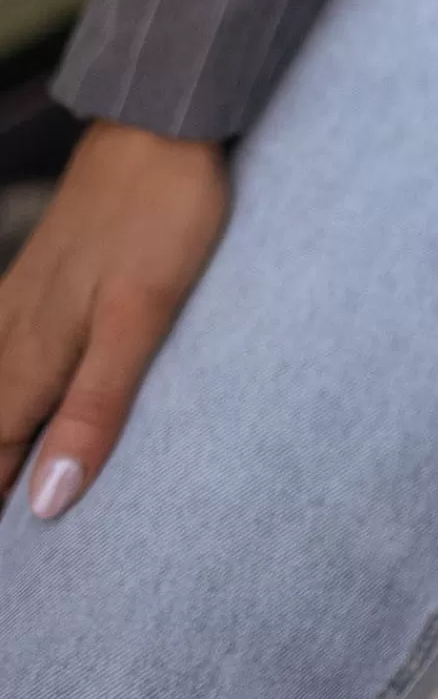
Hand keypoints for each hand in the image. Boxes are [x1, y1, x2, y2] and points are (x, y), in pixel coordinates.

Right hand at [0, 119, 230, 521]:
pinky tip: (11, 385)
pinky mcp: (44, 274)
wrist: (161, 123)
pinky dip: (2, 387)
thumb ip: (94, 409)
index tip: (14, 575)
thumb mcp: (141, 319)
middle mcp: (14, 333)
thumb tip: (45, 502)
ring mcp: (23, 298)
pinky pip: (1, 348)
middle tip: (17, 538)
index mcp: (32, 357)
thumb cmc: (160, 216)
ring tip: (7, 469)